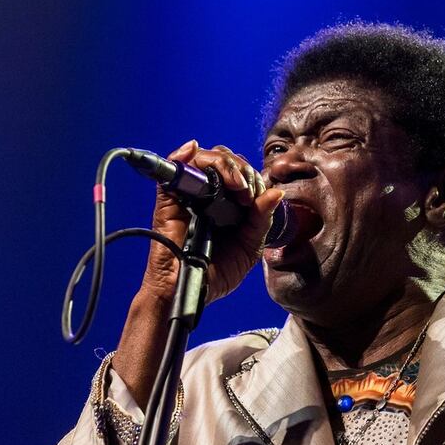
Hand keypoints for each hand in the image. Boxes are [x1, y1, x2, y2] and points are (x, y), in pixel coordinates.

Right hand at [140, 139, 282, 304]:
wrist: (189, 291)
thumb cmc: (216, 274)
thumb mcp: (249, 247)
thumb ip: (261, 219)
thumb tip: (276, 191)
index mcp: (228, 204)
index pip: (241, 173)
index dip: (253, 178)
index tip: (258, 199)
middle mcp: (208, 195)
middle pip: (224, 160)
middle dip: (242, 169)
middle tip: (247, 194)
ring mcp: (188, 195)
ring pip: (203, 158)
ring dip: (224, 164)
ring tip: (236, 186)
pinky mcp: (168, 199)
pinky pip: (172, 168)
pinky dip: (183, 155)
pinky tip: (195, 153)